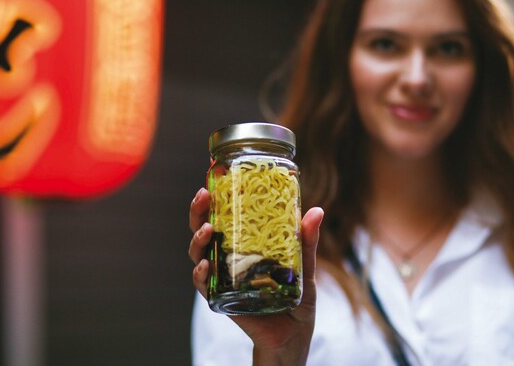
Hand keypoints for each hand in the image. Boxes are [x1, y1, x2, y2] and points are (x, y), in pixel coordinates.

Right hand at [188, 188, 322, 365]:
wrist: (294, 335)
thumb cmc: (297, 298)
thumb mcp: (304, 266)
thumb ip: (306, 241)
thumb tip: (316, 210)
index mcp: (244, 244)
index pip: (224, 216)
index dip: (215, 198)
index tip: (214, 178)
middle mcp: (228, 257)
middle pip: (204, 229)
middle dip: (199, 211)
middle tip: (204, 195)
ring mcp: (222, 277)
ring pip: (199, 254)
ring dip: (197, 240)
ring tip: (206, 230)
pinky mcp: (221, 299)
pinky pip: (204, 285)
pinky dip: (201, 274)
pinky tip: (206, 265)